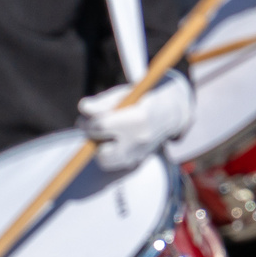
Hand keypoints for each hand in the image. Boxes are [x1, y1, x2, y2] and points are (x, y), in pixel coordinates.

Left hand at [79, 74, 196, 172]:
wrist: (172, 112)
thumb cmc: (143, 99)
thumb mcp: (125, 93)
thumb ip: (103, 101)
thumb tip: (84, 108)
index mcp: (138, 118)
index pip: (101, 126)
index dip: (88, 122)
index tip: (88, 118)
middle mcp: (141, 140)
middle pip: (102, 152)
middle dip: (93, 139)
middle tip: (95, 128)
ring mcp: (141, 154)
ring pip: (106, 161)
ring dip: (101, 148)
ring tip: (106, 135)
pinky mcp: (138, 162)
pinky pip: (114, 163)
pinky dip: (110, 152)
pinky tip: (116, 140)